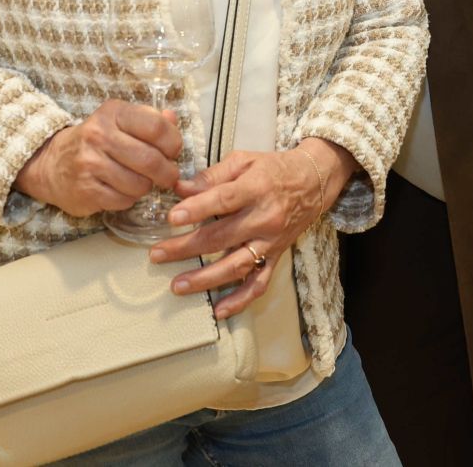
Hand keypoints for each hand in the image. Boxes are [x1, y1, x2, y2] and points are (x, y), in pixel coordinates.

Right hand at [14, 102, 181, 216]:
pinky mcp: (85, 190)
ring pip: (140, 184)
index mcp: (113, 113)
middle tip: (167, 175)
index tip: (172, 151)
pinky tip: (122, 190)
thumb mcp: (120, 121)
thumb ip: (150, 120)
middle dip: (167, 172)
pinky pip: (124, 201)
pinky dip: (129, 199)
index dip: (173, 142)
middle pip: (151, 159)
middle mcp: (99, 135)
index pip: (156, 127)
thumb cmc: (96, 142)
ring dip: (146, 187)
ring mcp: (90, 164)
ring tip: (139, 181)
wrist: (51, 163)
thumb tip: (173, 119)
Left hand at [154, 140, 354, 316]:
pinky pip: (259, 283)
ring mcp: (271, 241)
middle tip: (157, 254)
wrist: (315, 181)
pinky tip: (218, 311)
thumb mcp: (244, 161)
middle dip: (186, 247)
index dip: (197, 209)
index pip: (224, 201)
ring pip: (236, 265)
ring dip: (205, 279)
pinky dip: (240, 300)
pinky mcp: (276, 256)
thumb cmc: (274, 169)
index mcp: (256, 188)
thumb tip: (179, 188)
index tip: (172, 218)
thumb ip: (212, 176)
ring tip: (178, 285)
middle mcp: (264, 218)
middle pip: (222, 237)